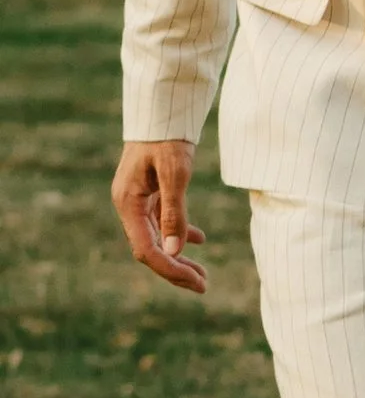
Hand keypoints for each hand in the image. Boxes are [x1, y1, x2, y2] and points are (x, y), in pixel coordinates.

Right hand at [112, 140, 207, 293]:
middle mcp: (129, 206)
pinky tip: (198, 241)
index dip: (171, 268)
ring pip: (157, 237)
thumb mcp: (176, 174)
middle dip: (176, 269)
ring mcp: (137, 201)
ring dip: (179, 255)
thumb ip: (175, 211)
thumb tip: (177, 250)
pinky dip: (179, 232)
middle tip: (204, 285)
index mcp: (128, 204)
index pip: (146, 249)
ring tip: (202, 273)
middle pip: (151, 249)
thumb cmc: (168, 139)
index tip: (197, 281)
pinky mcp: (149, 193)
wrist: (162, 112)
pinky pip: (162, 222)